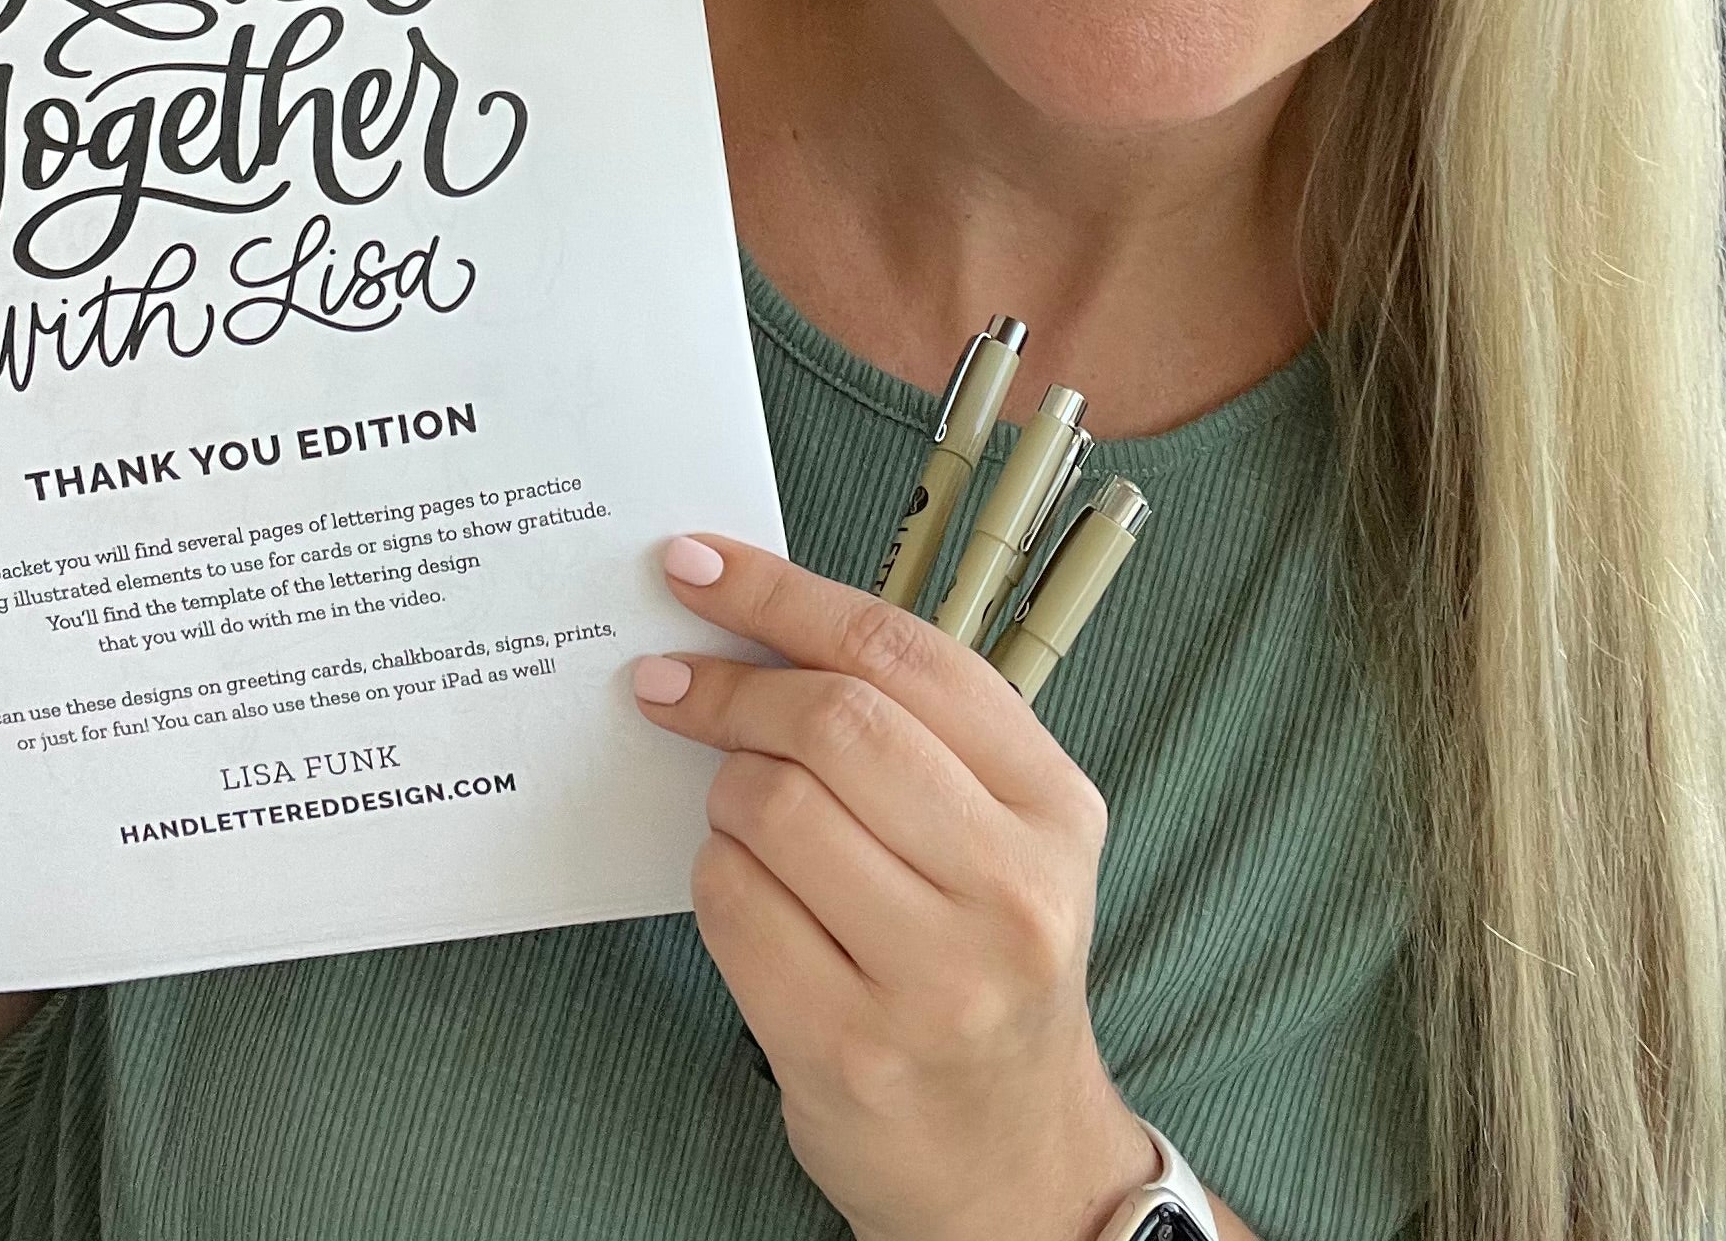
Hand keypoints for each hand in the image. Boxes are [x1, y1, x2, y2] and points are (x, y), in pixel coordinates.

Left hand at [631, 533, 1161, 1240]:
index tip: (697, 565)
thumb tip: (754, 621)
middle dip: (733, 688)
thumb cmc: (984, 964)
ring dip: (724, 791)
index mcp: (1053, 806)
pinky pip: (731, 905)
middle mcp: (1009, 888)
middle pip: (834, 723)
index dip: (783, 594)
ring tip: (739, 813)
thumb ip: (912, 728)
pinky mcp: (848, 1046)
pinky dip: (714, 875)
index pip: (903, 655)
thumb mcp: (1001, 832)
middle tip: (672, 684)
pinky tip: (743, 887)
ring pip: (771, 809)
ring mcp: (933, 977)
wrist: (1013, 1161)